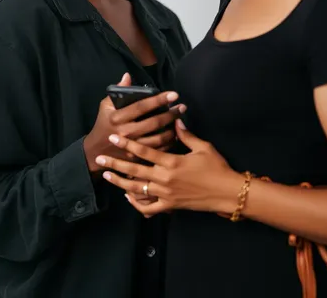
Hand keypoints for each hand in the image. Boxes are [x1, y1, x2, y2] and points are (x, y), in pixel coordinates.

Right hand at [83, 73, 185, 173]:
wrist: (96, 150)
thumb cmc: (103, 123)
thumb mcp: (105, 106)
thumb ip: (117, 91)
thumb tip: (128, 76)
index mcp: (118, 117)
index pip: (141, 106)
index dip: (158, 99)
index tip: (174, 94)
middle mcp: (126, 132)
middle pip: (154, 122)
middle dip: (171, 114)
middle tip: (182, 107)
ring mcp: (132, 147)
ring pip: (158, 139)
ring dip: (172, 129)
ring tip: (180, 121)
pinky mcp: (137, 158)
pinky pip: (157, 150)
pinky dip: (168, 143)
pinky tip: (175, 135)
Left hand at [94, 119, 241, 215]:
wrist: (227, 192)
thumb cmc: (216, 167)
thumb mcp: (202, 147)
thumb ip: (186, 135)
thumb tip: (176, 119)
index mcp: (172, 162)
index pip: (145, 151)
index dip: (128, 144)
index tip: (114, 138)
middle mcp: (165, 179)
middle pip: (134, 171)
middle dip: (115, 164)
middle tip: (99, 158)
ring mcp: (166, 194)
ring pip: (137, 190)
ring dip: (120, 183)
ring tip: (107, 176)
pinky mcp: (170, 206)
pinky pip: (148, 208)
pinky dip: (136, 203)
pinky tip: (128, 195)